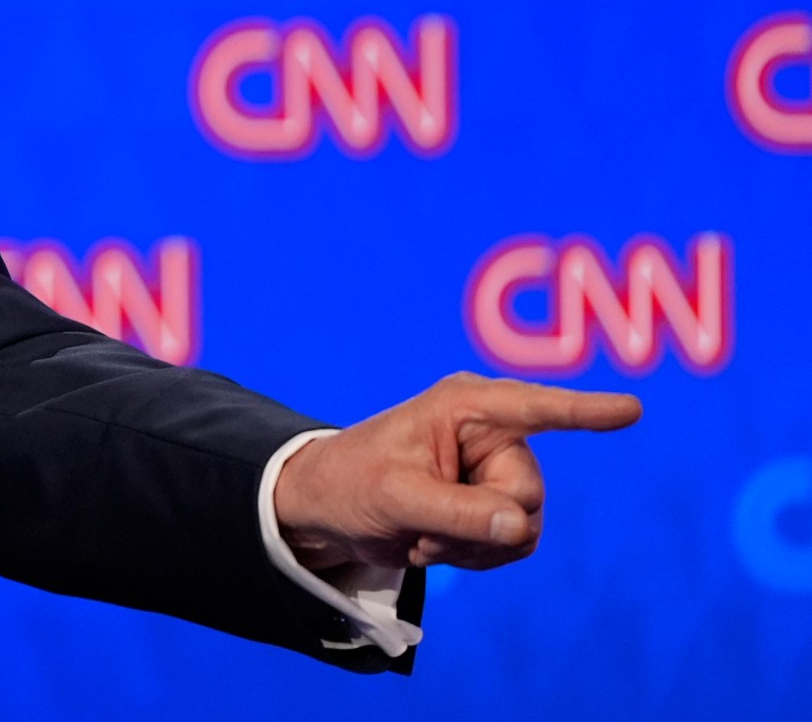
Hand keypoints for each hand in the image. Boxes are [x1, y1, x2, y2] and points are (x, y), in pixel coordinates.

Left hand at [272, 372, 640, 574]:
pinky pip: (515, 543)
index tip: (632, 409)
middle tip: (422, 525)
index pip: (536, 409)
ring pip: (526, 526)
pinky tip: (434, 543)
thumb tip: (522, 525)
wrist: (329, 510)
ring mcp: (498, 471)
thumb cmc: (351, 484)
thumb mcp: (395, 498)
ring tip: (423, 533)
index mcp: (466, 407)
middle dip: (477, 523)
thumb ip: (458, 512)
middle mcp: (492, 433)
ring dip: (473, 545)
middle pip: (526, 494)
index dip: (585, 411)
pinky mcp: (497, 505)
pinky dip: (474, 556)